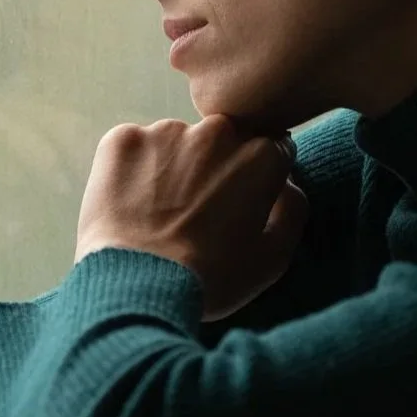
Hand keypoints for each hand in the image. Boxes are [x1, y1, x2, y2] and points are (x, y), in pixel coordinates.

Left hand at [74, 114, 309, 321]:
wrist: (137, 286)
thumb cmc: (210, 279)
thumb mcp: (273, 258)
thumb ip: (293, 209)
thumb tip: (286, 181)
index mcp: (261, 155)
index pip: (267, 150)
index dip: (253, 178)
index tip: (235, 205)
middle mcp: (217, 130)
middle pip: (221, 139)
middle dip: (213, 166)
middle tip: (195, 212)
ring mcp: (166, 130)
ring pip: (175, 141)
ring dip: (172, 166)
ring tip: (158, 213)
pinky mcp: (123, 139)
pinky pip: (134, 146)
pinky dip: (133, 169)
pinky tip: (131, 206)